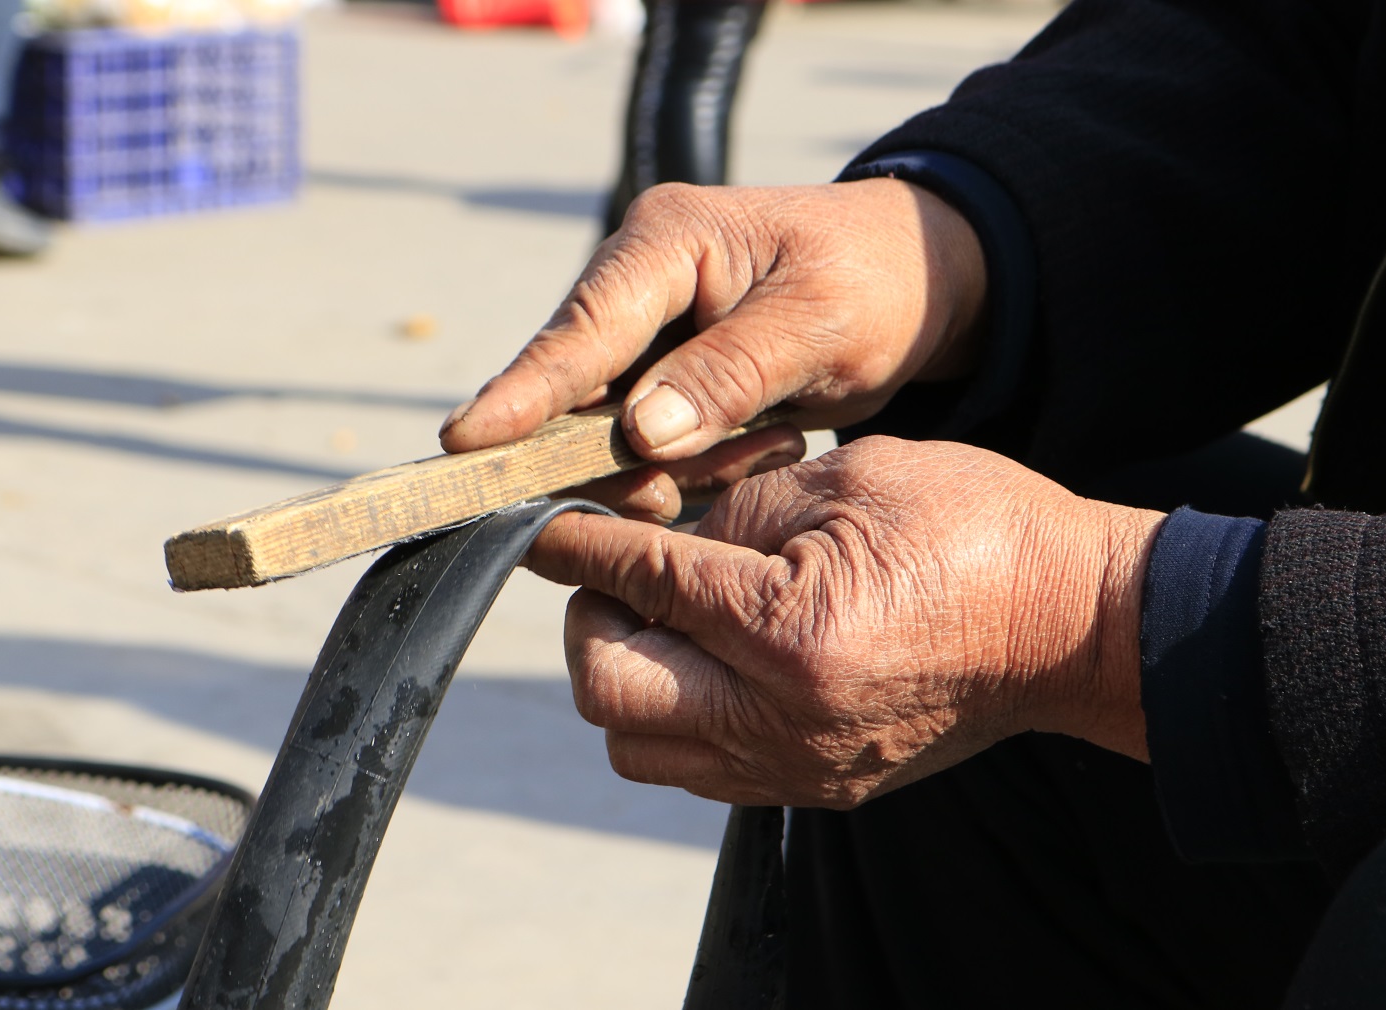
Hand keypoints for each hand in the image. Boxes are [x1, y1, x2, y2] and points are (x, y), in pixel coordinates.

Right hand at [439, 179, 986, 517]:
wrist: (921, 282)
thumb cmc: (876, 281)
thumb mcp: (818, 323)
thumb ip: (729, 373)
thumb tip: (639, 433)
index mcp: (667, 240)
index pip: (581, 327)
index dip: (523, 392)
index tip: (464, 442)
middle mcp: (640, 279)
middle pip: (579, 386)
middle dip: (616, 454)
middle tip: (669, 494)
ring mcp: (649, 329)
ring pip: (613, 427)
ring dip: (674, 465)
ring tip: (772, 442)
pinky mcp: (666, 373)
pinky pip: (651, 443)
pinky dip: (698, 465)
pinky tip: (766, 446)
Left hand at [523, 436, 1164, 807]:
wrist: (1076, 626)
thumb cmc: (978, 530)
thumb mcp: (853, 478)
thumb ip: (736, 507)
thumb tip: (655, 529)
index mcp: (791, 629)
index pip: (640, 580)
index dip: (577, 540)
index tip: (541, 519)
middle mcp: (781, 718)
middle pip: (608, 688)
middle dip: (588, 617)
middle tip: (614, 569)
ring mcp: (796, 765)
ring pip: (637, 746)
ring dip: (623, 674)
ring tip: (661, 616)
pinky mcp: (813, 786)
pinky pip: (697, 769)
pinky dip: (673, 714)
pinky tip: (705, 659)